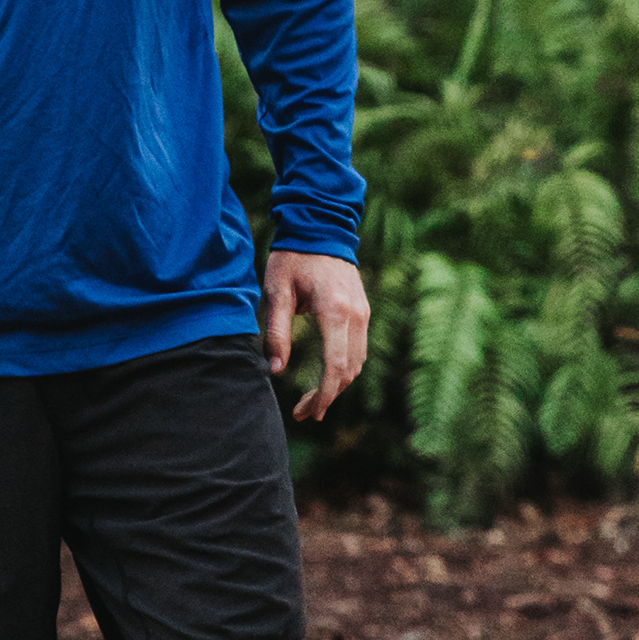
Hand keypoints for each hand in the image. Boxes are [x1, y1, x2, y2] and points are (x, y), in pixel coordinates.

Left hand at [261, 250, 369, 422]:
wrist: (320, 226)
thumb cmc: (292, 257)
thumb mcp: (276, 292)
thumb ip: (276, 331)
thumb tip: (275, 370)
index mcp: (334, 311)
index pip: (335, 367)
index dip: (322, 396)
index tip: (306, 413)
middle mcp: (356, 315)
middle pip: (349, 371)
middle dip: (327, 397)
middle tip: (303, 413)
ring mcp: (363, 313)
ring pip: (357, 363)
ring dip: (336, 386)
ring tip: (311, 402)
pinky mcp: (363, 311)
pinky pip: (358, 349)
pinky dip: (344, 369)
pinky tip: (325, 378)